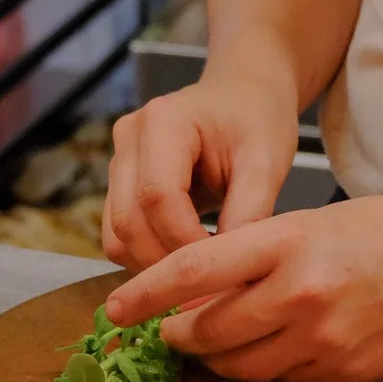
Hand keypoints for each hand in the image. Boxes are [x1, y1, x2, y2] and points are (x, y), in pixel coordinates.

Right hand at [102, 72, 298, 270]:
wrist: (242, 96)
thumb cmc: (256, 120)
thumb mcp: (266, 161)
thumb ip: (250, 212)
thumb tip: (233, 272)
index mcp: (163, 122)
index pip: (158, 197)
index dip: (185, 242)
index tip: (221, 269)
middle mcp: (128, 139)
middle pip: (129, 221)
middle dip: (167, 262)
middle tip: (210, 285)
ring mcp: (117, 161)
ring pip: (116, 235)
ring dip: (152, 265)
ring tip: (199, 276)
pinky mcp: (117, 184)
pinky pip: (118, 235)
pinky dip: (146, 256)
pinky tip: (183, 261)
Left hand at [103, 197, 382, 381]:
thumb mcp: (317, 221)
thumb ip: (258, 253)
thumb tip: (198, 292)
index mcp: (289, 241)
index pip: (194, 271)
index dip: (145, 294)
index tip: (115, 309)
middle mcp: (300, 292)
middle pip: (207, 329)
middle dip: (179, 333)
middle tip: (172, 328)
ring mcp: (322, 337)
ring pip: (238, 363)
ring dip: (218, 355)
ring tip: (219, 337)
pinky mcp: (341, 370)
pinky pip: (281, 376)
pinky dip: (266, 364)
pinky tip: (277, 343)